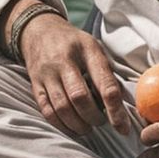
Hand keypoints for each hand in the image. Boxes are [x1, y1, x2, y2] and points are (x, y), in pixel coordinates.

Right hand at [20, 14, 130, 138]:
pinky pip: (47, 111)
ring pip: (62, 108)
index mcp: (87, 50)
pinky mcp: (35, 84)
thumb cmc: (74, 43)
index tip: (123, 127)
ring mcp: (47, 73)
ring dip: (78, 124)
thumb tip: (122, 104)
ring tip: (88, 127)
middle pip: (80, 98)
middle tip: (101, 122)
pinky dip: (61, 125)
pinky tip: (71, 127)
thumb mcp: (95, 48)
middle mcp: (64, 61)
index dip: (115, 109)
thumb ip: (107, 73)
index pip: (104, 83)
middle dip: (94, 117)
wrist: (39, 30)